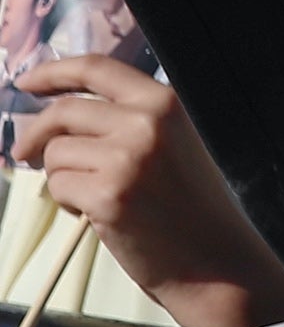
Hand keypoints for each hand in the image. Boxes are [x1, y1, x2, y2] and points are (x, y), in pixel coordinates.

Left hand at [17, 56, 283, 326]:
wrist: (214, 257)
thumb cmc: (190, 204)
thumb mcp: (173, 142)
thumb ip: (128, 120)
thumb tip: (58, 116)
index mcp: (165, 102)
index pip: (97, 68)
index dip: (54, 72)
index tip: (27, 82)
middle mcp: (148, 122)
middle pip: (64, 111)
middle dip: (36, 135)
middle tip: (26, 154)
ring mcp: (128, 157)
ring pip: (56, 153)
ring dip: (62, 175)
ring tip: (96, 195)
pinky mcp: (108, 194)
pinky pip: (57, 186)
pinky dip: (67, 202)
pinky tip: (100, 213)